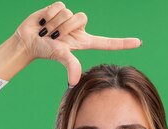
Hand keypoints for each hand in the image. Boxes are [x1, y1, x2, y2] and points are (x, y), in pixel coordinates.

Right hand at [13, 1, 141, 84]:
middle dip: (65, 27)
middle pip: (81, 18)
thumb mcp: (60, 56)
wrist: (28, 41)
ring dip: (55, 22)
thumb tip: (73, 82)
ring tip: (48, 31)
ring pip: (69, 12)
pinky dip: (49, 14)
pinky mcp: (60, 8)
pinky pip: (59, 6)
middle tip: (54, 37)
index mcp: (84, 42)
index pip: (107, 43)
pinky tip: (44, 22)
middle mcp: (79, 29)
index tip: (139, 43)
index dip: (123, 43)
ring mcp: (70, 18)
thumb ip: (70, 64)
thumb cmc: (45, 51)